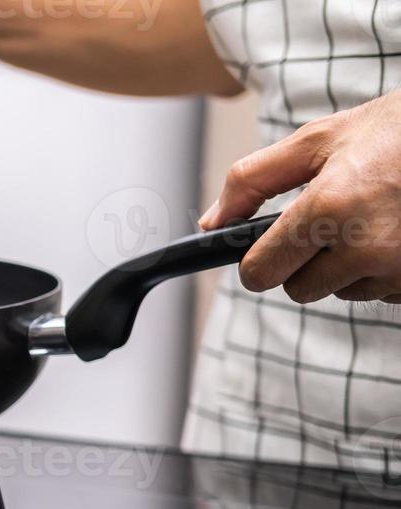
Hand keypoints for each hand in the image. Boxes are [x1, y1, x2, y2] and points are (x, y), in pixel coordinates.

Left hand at [200, 90, 400, 303]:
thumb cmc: (395, 132)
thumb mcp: (319, 140)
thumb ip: (253, 180)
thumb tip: (212, 223)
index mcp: (330, 207)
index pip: (260, 272)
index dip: (257, 262)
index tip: (266, 250)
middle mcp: (366, 245)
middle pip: (298, 290)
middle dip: (306, 262)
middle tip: (335, 219)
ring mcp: (399, 267)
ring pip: (342, 291)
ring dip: (349, 265)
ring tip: (377, 217)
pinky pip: (383, 292)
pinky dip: (384, 269)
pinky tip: (399, 230)